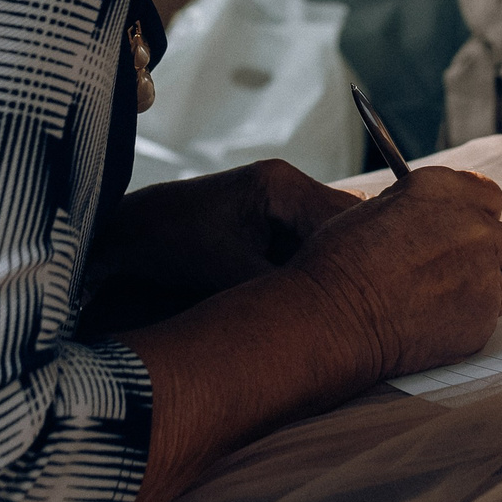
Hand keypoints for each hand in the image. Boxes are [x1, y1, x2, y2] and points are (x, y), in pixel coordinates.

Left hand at [84, 160, 365, 329]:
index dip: (364, 260)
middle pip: (344, 229)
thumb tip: (327, 317)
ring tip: (342, 311)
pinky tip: (314, 305)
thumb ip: (281, 288)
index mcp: (280, 185)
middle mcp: (287, 187)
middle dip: (354, 268)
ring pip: (329, 243)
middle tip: (366, 310)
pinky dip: (313, 276)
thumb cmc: (168, 244)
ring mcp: (279, 205)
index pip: (345, 221)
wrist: (124, 239)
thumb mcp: (228, 271)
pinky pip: (307, 250)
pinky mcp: (270, 226)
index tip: (377, 298)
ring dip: (334, 274)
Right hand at [285, 167, 501, 380]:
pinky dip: (468, 322)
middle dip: (491, 256)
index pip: (489, 195)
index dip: (477, 216)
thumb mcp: (377, 209)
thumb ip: (422, 206)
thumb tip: (438, 216)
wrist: (332, 317)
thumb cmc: (340, 262)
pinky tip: (431, 324)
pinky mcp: (483, 318)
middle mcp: (474, 227)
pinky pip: (489, 319)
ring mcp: (484, 273)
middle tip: (459, 272)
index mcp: (445, 191)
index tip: (465, 231)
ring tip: (435, 303)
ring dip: (480, 291)